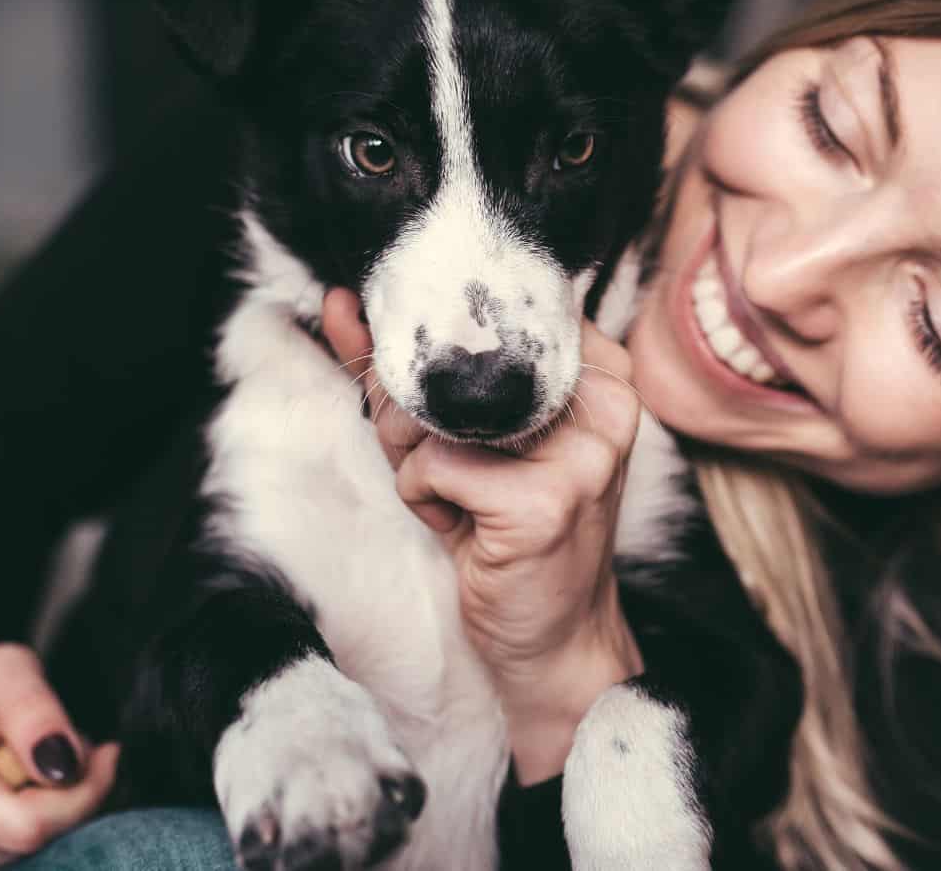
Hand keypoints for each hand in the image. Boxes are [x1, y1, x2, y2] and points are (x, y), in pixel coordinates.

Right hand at [0, 633, 118, 868]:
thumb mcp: (6, 670)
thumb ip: (32, 709)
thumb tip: (63, 768)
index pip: (23, 824)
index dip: (80, 794)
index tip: (106, 753)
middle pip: (35, 842)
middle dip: (69, 795)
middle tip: (64, 748)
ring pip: (38, 856)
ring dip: (58, 810)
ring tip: (35, 768)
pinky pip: (30, 862)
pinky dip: (46, 828)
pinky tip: (28, 796)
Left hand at [321, 288, 643, 781]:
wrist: (553, 637)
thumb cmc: (499, 524)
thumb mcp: (452, 430)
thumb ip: (405, 367)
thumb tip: (337, 302)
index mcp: (596, 366)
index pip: (481, 310)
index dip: (430, 355)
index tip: (449, 411)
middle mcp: (602, 397)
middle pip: (447, 358)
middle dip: (411, 414)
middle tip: (454, 469)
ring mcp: (580, 450)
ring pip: (429, 411)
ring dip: (417, 461)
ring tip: (465, 499)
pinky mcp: (544, 500)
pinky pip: (428, 466)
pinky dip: (423, 498)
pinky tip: (463, 527)